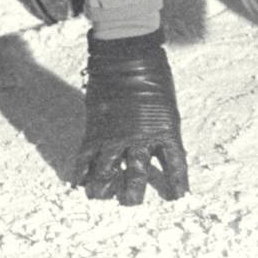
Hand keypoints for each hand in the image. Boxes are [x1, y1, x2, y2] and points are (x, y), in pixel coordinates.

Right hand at [75, 30, 189, 204]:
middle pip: (136, 178)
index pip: (175, 164)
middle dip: (133, 195)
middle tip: (130, 202)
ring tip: (101, 196)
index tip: (179, 196)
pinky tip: (79, 183)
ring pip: (106, 176)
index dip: (178, 182)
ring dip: (104, 190)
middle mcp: (140, 140)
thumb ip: (161, 127)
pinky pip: (84, 160)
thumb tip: (157, 146)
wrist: (126, 55)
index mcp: (165, 131)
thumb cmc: (153, 73)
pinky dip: (80, 173)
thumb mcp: (166, 103)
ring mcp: (115, 137)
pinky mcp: (94, 131)